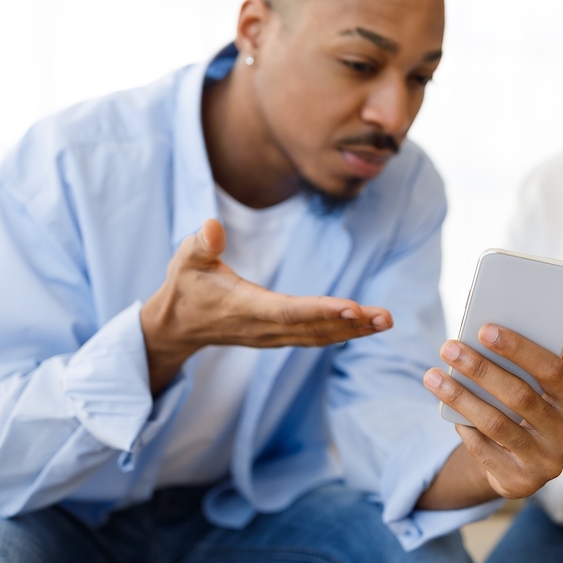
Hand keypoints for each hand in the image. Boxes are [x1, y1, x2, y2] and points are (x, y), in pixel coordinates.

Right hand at [140, 219, 390, 393]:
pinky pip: (315, 337)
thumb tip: (212, 225)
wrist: (176, 328)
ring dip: (354, 330)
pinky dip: (342, 333)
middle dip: (352, 323)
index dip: (322, 310)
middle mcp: (264, 328)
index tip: (353, 308)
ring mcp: (272, 336)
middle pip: (315, 328)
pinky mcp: (278, 337)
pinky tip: (365, 325)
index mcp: (246, 308)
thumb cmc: (184, 287)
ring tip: (385, 321)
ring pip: (319, 336)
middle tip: (386, 317)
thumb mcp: (186, 260)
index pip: (290, 310)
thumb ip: (201, 244)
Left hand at [419, 296, 562, 501]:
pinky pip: (485, 452)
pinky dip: (465, 428)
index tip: (484, 328)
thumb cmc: (535, 403)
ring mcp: (546, 464)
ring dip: (461, 397)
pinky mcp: (520, 482)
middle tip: (448, 347)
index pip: (553, 371)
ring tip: (432, 376)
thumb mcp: (551, 375)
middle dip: (481, 369)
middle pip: (521, 397)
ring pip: (498, 424)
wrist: (520, 462)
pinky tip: (447, 410)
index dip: (519, 349)